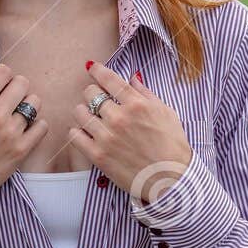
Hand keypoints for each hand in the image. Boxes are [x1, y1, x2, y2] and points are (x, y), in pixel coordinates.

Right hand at [0, 63, 51, 209]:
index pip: (3, 71)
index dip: (1, 76)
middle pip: (22, 83)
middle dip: (15, 88)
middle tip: (8, 99)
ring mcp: (9, 134)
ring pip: (35, 103)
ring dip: (27, 106)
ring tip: (16, 115)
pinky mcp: (20, 151)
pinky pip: (42, 126)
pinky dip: (36, 125)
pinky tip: (24, 130)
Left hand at [71, 63, 192, 205]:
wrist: (171, 179)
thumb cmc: (172, 146)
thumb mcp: (166, 113)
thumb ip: (146, 93)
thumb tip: (133, 77)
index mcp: (137, 104)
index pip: (109, 79)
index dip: (97, 70)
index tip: (92, 68)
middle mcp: (120, 118)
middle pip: (90, 93)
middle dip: (92, 93)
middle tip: (96, 99)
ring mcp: (107, 137)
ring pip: (79, 112)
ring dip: (83, 111)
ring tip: (90, 117)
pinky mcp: (98, 156)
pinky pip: (75, 135)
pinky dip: (76, 131)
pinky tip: (84, 132)